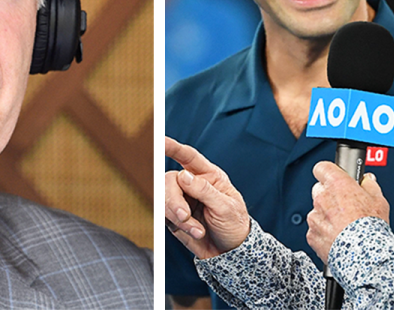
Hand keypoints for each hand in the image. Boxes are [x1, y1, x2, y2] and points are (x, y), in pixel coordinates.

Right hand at [165, 137, 250, 258]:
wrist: (230, 253)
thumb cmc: (234, 225)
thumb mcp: (226, 207)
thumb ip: (205, 190)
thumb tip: (183, 175)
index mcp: (209, 175)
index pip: (188, 157)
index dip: (173, 148)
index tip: (160, 141)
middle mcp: (192, 185)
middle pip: (170, 181)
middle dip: (173, 200)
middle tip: (184, 216)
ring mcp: (182, 200)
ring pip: (164, 199)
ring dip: (177, 216)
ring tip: (197, 229)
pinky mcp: (174, 217)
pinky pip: (165, 216)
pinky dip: (178, 225)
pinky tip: (195, 232)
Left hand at [306, 161, 389, 262]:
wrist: (364, 255)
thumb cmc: (372, 228)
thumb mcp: (379, 201)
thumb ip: (370, 185)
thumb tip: (367, 180)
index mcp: (337, 184)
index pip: (322, 168)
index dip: (328, 172)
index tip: (333, 175)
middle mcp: (322, 198)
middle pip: (319, 189)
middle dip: (329, 195)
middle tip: (344, 204)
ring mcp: (314, 216)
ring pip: (317, 211)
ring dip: (326, 215)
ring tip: (344, 226)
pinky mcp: (311, 234)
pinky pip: (315, 229)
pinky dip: (323, 232)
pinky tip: (338, 237)